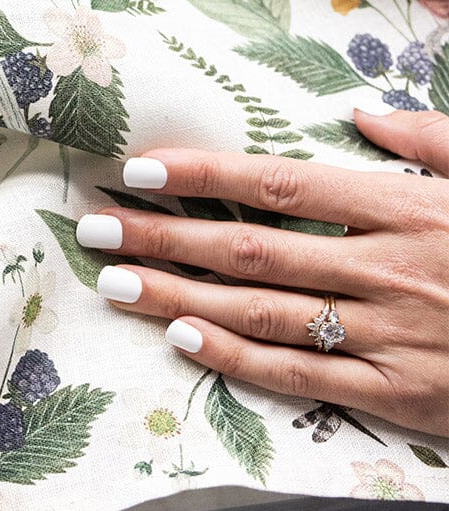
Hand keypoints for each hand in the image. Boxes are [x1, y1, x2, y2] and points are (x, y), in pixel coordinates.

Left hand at [77, 108, 448, 436]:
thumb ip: (427, 139)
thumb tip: (361, 115)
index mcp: (402, 207)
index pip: (278, 184)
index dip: (202, 176)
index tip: (139, 167)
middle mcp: (384, 268)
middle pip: (250, 250)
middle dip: (162, 237)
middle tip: (94, 228)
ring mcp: (388, 335)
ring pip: (262, 314)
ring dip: (179, 297)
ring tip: (115, 283)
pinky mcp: (400, 394)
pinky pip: (302, 377)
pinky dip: (237, 360)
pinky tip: (183, 342)